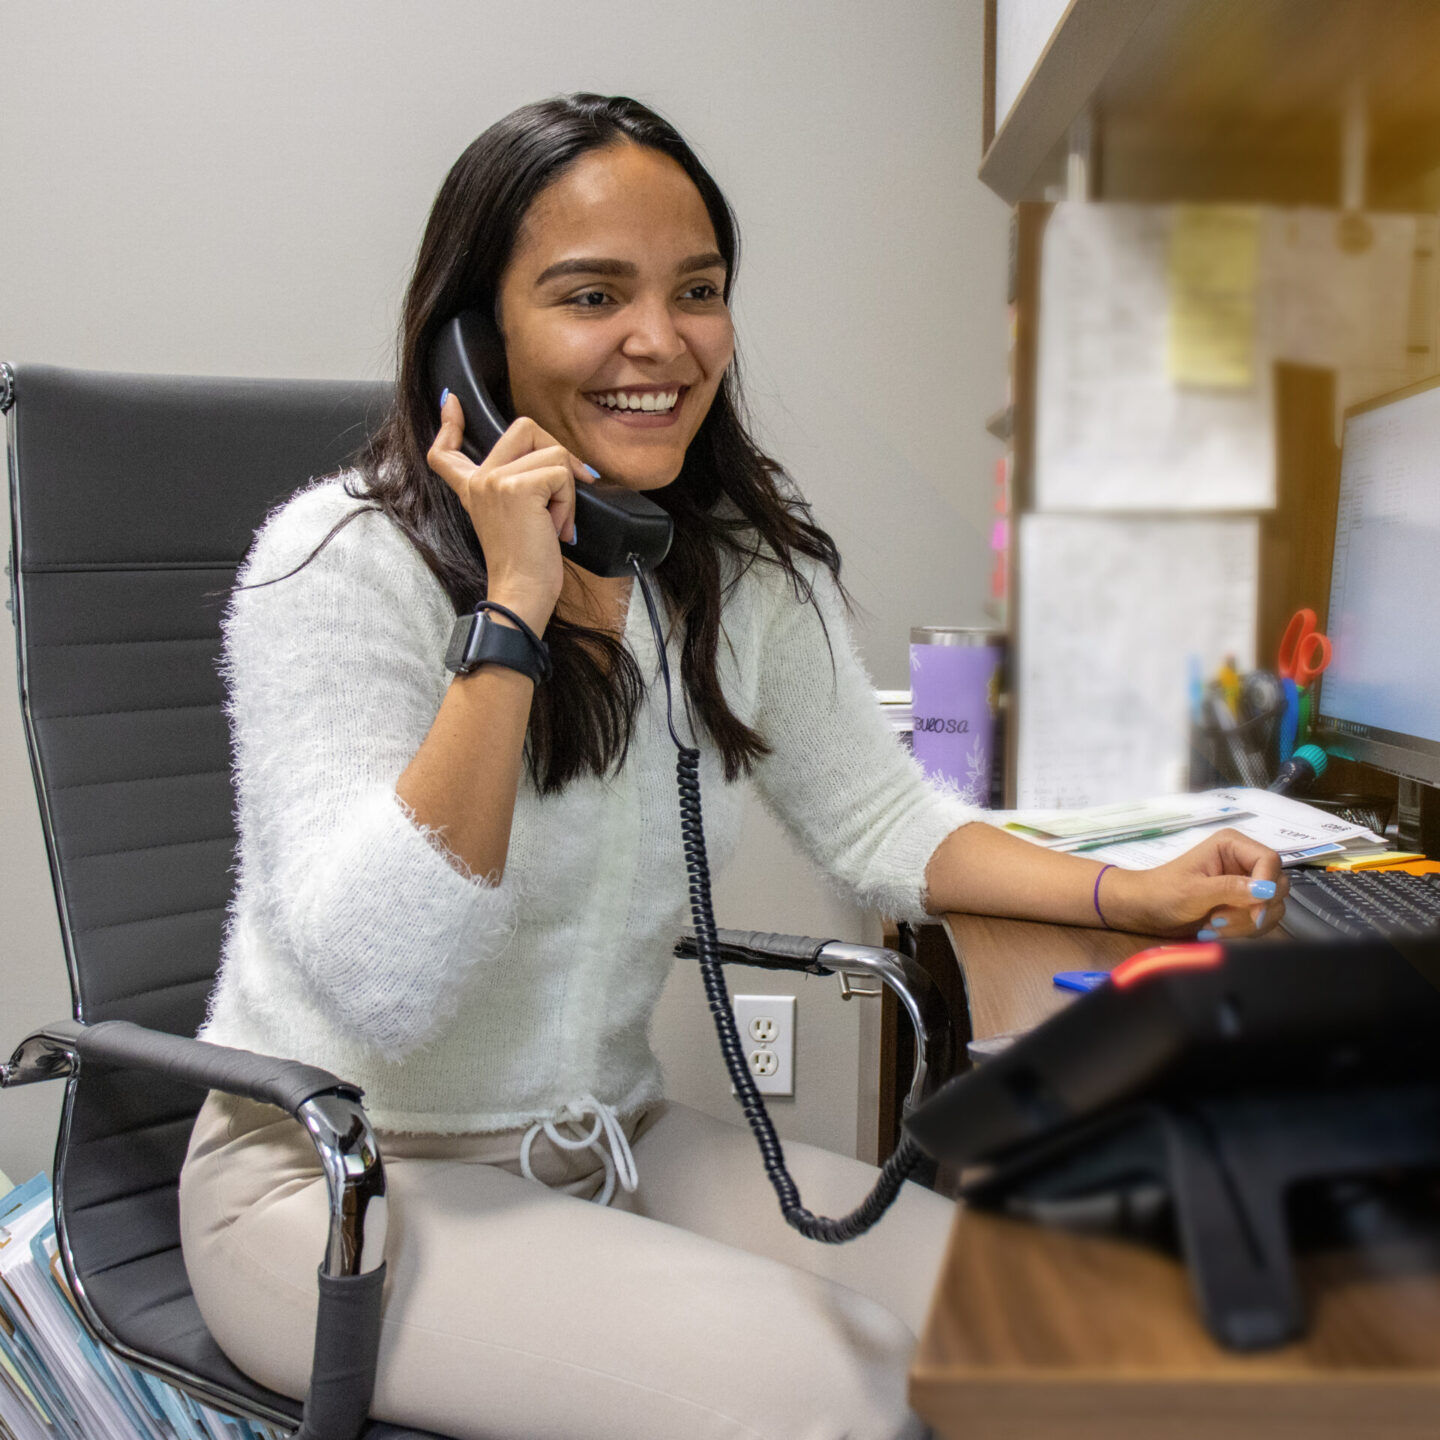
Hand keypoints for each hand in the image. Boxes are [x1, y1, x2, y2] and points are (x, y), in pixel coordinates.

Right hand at [426, 395, 590, 632]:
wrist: (522, 591)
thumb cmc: (526, 563)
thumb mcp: (515, 517)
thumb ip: (520, 487)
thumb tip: (556, 458)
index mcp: (472, 488)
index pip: (447, 450)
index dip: (450, 424)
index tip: (451, 403)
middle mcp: (479, 480)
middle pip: (525, 427)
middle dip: (556, 454)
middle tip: (560, 493)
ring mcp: (494, 480)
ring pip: (553, 453)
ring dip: (566, 490)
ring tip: (553, 521)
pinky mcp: (517, 488)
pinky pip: (562, 474)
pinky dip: (568, 501)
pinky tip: (555, 527)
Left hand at [1101, 829, 1287, 938]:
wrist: (1145, 911)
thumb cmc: (1162, 892)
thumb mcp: (1194, 891)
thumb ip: (1231, 889)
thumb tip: (1266, 890)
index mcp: (1231, 845)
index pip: (1270, 860)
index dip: (1267, 885)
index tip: (1255, 909)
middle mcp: (1243, 862)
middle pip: (1278, 885)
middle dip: (1253, 909)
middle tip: (1220, 919)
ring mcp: (1246, 884)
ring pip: (1273, 907)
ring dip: (1246, 923)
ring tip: (1213, 925)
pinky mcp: (1244, 905)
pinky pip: (1263, 920)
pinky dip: (1244, 930)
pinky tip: (1217, 929)